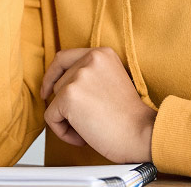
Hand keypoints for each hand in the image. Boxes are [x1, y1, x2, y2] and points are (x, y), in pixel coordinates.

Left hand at [40, 47, 157, 162]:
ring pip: (54, 101)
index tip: (48, 90)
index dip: (53, 75)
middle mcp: (90, 59)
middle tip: (89, 120)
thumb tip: (58, 84)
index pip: (64, 58)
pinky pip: (50, 117)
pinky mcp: (69, 95)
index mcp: (102, 54)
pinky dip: (63, 132)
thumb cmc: (130, 118)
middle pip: (58, 83)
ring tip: (92, 128)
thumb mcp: (111, 82)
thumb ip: (89, 76)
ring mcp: (79, 76)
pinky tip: (84, 137)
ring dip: (68, 120)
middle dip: (68, 106)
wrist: (142, 134)